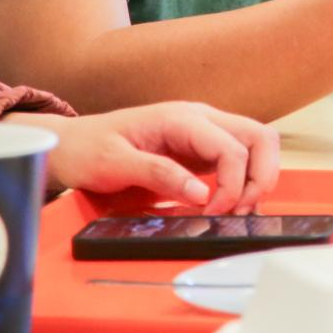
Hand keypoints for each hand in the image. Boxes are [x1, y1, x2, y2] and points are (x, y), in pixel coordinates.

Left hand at [23, 104, 280, 214]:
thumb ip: (159, 175)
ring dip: (257, 179)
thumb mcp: (114, 164)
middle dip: (262, 177)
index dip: (232, 185)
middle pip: (259, 137)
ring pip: (256, 146)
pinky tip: (230, 206)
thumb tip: (202, 195)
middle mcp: (200, 120)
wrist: (71, 145)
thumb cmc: (89, 149)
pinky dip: (245, 182)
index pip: (231, 147)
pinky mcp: (201, 150)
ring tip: (236, 211)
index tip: (213, 214)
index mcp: (181, 118)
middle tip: (241, 212)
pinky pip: (239, 159)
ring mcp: (203, 134)